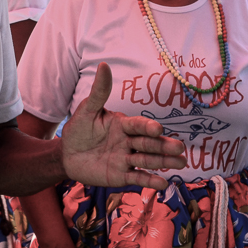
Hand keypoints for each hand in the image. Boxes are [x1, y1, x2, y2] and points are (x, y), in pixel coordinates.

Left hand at [61, 63, 186, 190]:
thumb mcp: (87, 110)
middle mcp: (129, 142)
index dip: (147, 127)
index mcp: (123, 125)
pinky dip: (150, 180)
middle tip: (179, 148)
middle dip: (163, 146)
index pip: (138, 125)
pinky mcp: (121, 176)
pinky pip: (137, 177)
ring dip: (164, 162)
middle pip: (148, 144)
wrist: (67, 155)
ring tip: (181, 163)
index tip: (157, 129)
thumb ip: (99, 92)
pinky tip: (163, 183)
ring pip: (147, 160)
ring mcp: (126, 159)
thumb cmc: (78, 129)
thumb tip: (104, 65)